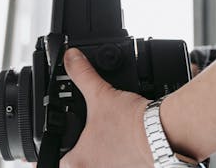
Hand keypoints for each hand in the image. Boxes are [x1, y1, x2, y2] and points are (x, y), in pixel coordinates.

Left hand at [59, 48, 154, 167]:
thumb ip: (82, 74)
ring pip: (101, 167)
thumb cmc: (133, 124)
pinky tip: (125, 143)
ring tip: (107, 138)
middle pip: (78, 166)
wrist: (165, 134)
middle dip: (80, 152)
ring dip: (101, 156)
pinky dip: (120, 158)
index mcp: (78, 162)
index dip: (50, 153)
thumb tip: (71, 58)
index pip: (54, 163)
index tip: (50, 148)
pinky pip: (121, 166)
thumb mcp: (101, 94)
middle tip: (85, 137)